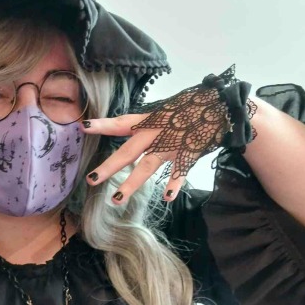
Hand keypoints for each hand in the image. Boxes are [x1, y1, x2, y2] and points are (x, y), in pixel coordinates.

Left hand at [81, 68, 253, 203]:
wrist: (222, 106)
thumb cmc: (191, 109)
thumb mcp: (165, 111)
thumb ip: (148, 124)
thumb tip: (129, 131)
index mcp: (149, 120)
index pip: (121, 123)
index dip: (103, 125)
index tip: (83, 128)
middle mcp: (156, 132)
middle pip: (128, 151)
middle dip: (109, 166)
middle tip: (91, 180)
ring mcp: (171, 144)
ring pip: (147, 166)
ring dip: (132, 183)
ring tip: (116, 199)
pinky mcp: (188, 154)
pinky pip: (179, 172)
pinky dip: (174, 185)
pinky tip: (166, 198)